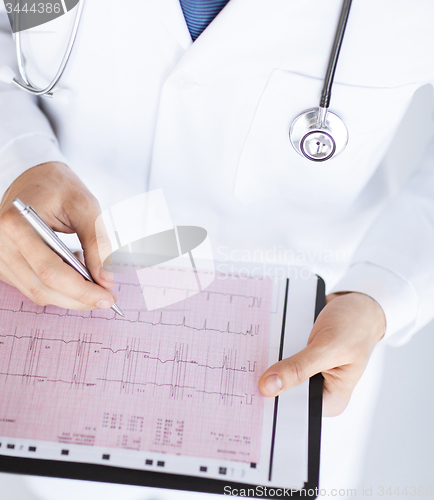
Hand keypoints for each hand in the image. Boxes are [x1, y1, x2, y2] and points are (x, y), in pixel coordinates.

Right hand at [0, 162, 115, 310]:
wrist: (34, 177)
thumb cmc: (59, 187)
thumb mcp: (85, 206)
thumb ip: (97, 242)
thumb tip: (106, 279)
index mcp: (17, 225)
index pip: (50, 271)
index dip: (81, 290)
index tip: (108, 297)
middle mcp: (1, 243)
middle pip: (43, 287)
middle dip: (80, 298)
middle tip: (107, 297)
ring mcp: (0, 256)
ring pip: (38, 292)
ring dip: (71, 294)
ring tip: (92, 276)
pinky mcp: (5, 264)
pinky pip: (33, 287)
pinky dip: (59, 287)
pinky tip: (75, 271)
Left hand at [258, 292, 385, 415]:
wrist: (357, 305)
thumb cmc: (354, 326)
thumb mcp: (329, 347)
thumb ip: (299, 368)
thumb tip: (268, 387)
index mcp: (331, 400)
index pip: (293, 409)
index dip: (271, 401)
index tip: (250, 390)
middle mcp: (317, 391)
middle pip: (282, 392)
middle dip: (267, 378)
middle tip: (249, 364)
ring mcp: (307, 374)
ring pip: (277, 373)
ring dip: (266, 360)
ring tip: (255, 347)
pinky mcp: (299, 359)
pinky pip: (278, 357)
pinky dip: (271, 348)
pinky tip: (264, 336)